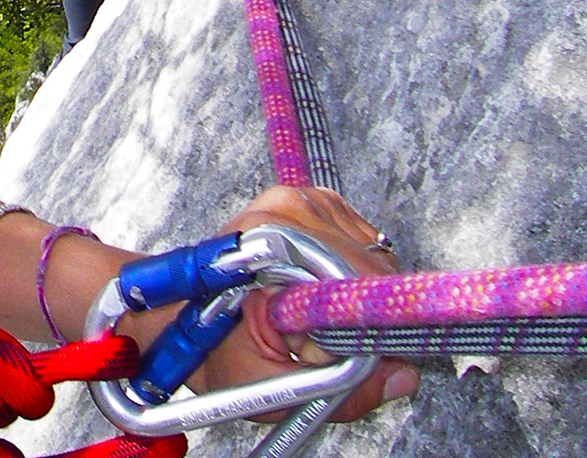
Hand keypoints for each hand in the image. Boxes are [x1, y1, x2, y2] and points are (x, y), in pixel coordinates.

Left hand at [190, 186, 417, 421]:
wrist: (184, 318)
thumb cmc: (218, 349)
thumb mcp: (271, 387)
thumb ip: (342, 386)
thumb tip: (402, 373)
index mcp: (270, 239)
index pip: (355, 275)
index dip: (373, 321)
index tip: (381, 354)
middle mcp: (286, 207)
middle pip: (370, 267)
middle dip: (366, 315)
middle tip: (333, 344)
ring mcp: (302, 200)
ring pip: (374, 258)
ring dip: (360, 296)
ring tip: (317, 319)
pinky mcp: (317, 204)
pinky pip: (366, 246)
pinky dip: (357, 277)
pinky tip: (322, 295)